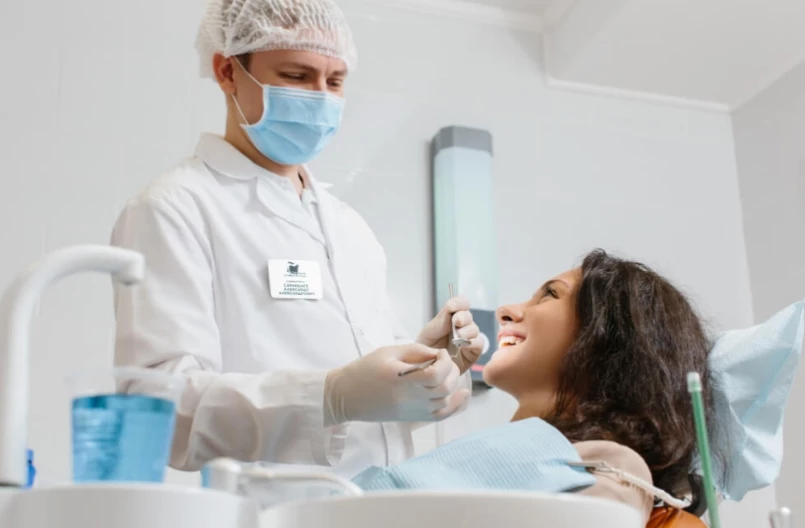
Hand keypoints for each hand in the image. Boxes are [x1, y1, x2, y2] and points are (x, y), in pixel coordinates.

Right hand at [323, 344, 468, 425]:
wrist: (347, 396)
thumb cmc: (365, 370)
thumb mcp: (388, 351)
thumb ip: (415, 350)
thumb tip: (437, 353)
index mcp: (401, 380)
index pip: (435, 375)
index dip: (443, 361)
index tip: (438, 353)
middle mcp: (409, 398)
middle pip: (444, 388)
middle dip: (450, 371)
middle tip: (443, 362)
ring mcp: (412, 411)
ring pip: (444, 401)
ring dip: (451, 385)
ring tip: (445, 373)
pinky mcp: (412, 418)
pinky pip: (440, 416)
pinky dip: (454, 406)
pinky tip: (461, 394)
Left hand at [416, 296, 482, 373]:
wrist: (425, 367)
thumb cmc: (426, 348)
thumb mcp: (429, 331)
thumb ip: (441, 319)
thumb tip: (452, 306)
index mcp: (451, 316)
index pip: (462, 303)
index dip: (460, 303)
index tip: (452, 307)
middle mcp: (463, 326)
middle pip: (468, 315)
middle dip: (462, 317)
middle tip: (456, 322)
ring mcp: (469, 338)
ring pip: (474, 329)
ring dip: (467, 330)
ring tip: (457, 336)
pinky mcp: (473, 352)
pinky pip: (478, 344)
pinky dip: (472, 342)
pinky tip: (464, 345)